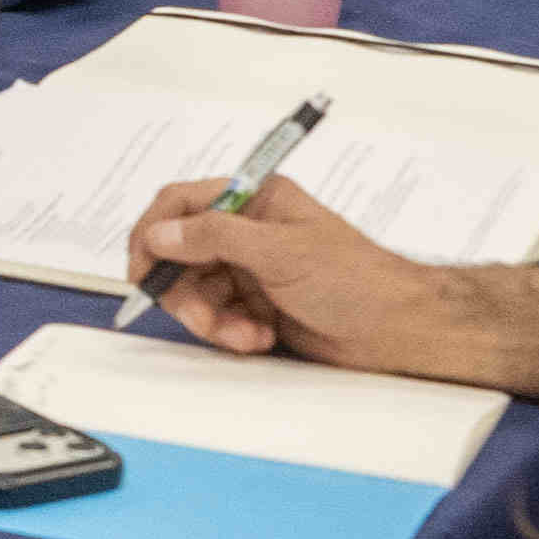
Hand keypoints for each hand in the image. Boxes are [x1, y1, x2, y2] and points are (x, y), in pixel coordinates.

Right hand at [127, 189, 538, 398]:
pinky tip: (260, 338)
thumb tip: (160, 234)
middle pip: (180, 255)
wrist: (397, 330)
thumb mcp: (281, 251)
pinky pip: (216, 319)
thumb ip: (214, 236)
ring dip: (212, 319)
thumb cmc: (355, 279)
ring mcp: (250, 270)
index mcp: (255, 199)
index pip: (181, 203)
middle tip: (202, 319)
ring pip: (195, 292)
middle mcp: (247, 231)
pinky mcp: (255, 306)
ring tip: (246, 333)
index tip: (142, 270)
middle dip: (186, 291)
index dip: (153, 234)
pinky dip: (230, 333)